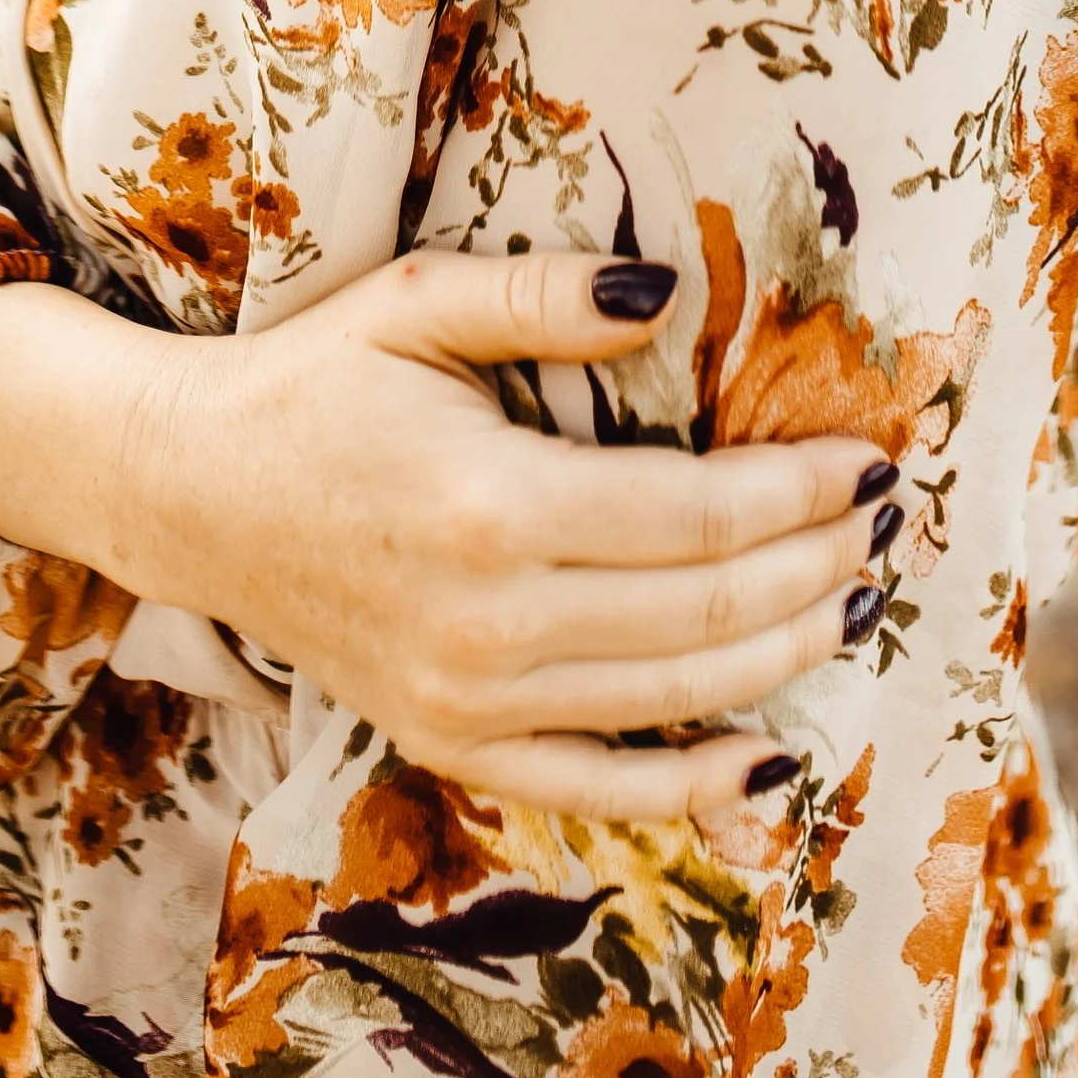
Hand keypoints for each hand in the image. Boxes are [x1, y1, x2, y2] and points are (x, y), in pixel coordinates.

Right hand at [0, 249, 894, 824]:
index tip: (872, 462)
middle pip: (707, 611)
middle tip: (888, 525)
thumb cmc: (313, 381)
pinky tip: (772, 753)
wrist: (189, 492)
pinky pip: (599, 786)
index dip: (801, 494)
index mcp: (491, 504)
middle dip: (816, 568)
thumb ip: (545, 297)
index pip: (697, 515)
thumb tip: (667, 290)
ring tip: (856, 599)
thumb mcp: (418, 304)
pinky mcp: (452, 744)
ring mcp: (471, 700)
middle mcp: (490, 622)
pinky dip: (695, 781)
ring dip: (785, 653)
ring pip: (675, 698)